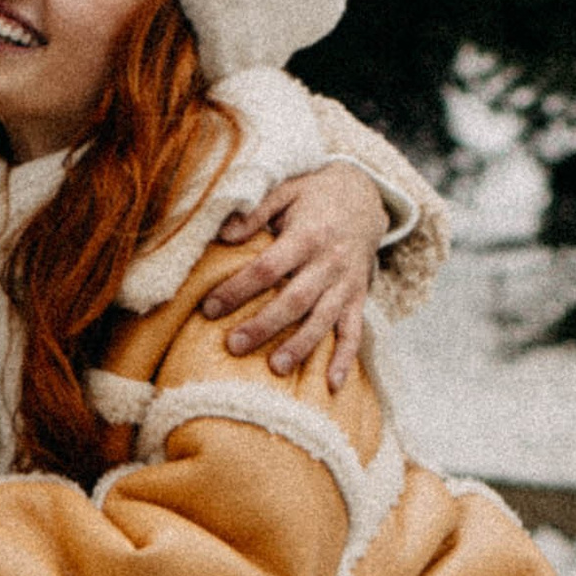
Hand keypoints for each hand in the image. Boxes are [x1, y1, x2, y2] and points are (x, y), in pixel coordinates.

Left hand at [203, 165, 390, 391]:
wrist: (365, 196)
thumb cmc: (315, 195)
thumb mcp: (286, 189)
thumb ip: (256, 211)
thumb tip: (224, 234)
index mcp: (308, 235)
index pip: (268, 267)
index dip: (239, 288)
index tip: (209, 308)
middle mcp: (330, 263)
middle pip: (295, 300)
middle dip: (264, 325)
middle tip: (234, 346)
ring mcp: (346, 284)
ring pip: (323, 320)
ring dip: (300, 346)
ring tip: (275, 368)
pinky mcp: (358, 298)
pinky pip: (354, 332)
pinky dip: (345, 359)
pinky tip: (331, 385)